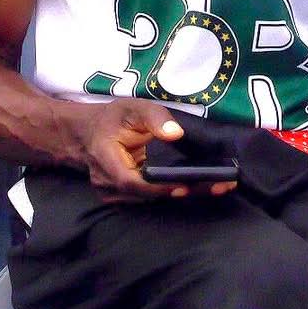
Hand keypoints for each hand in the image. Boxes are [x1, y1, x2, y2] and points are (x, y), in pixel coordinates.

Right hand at [71, 99, 237, 202]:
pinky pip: (149, 198)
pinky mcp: (122, 199)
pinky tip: (199, 187)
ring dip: (184, 193)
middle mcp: (108, 185)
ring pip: (151, 200)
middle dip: (185, 191)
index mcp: (106, 160)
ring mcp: (113, 195)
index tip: (185, 185)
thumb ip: (154, 117)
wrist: (86, 134)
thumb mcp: (132, 108)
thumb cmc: (111, 119)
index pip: (132, 182)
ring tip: (219, 186)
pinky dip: (172, 192)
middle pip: (148, 196)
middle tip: (222, 185)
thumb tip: (176, 134)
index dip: (158, 187)